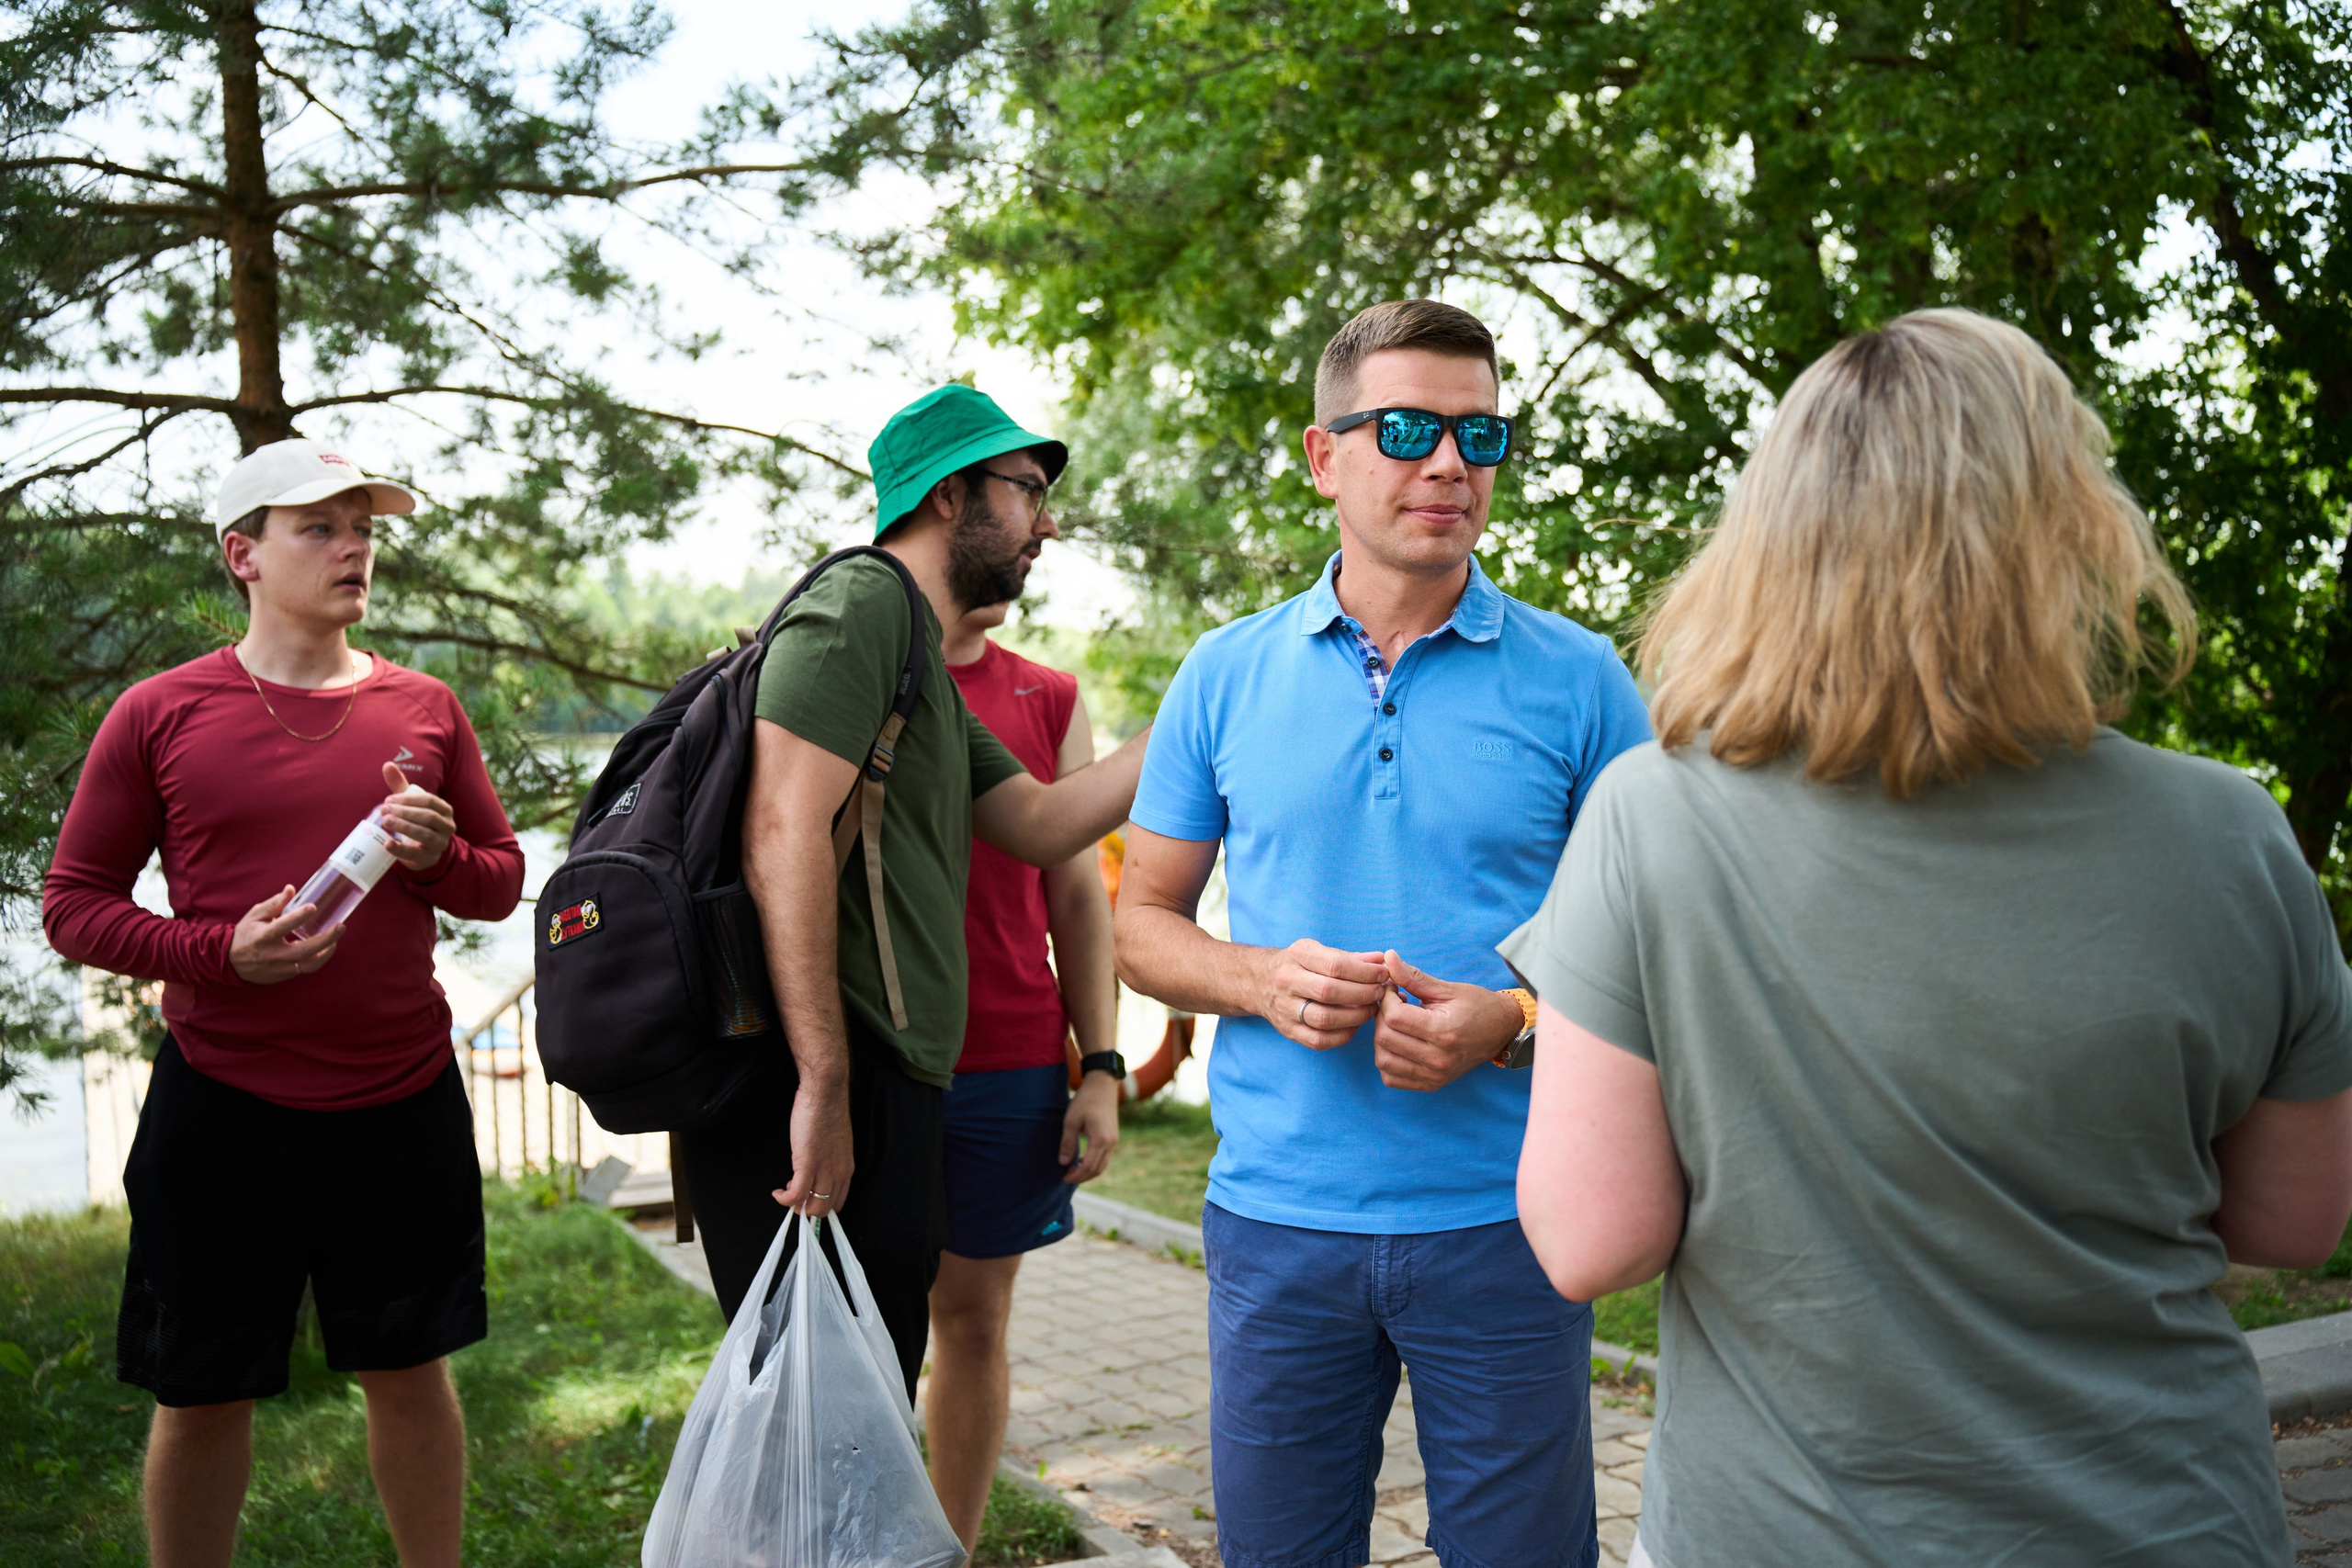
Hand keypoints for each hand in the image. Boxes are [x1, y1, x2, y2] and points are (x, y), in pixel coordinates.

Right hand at [230, 885, 341, 983]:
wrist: (231, 963)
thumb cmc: (246, 935)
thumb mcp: (255, 916)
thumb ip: (274, 903)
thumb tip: (291, 889)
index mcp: (262, 936)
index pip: (281, 926)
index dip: (297, 917)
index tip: (312, 907)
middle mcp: (272, 954)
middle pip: (303, 950)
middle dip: (325, 939)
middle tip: (341, 926)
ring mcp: (279, 967)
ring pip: (308, 964)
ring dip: (326, 952)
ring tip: (337, 938)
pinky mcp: (285, 975)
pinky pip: (306, 968)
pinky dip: (319, 959)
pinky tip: (327, 947)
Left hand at [378, 761, 454, 870]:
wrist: (423, 851)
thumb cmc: (417, 821)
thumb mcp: (411, 804)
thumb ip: (400, 786)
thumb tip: (387, 765)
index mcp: (444, 810)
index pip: (429, 801)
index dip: (408, 799)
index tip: (389, 799)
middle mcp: (447, 826)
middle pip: (427, 816)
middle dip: (405, 812)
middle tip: (384, 810)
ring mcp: (439, 843)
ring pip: (425, 834)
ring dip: (404, 826)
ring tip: (386, 821)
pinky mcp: (429, 858)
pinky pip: (415, 854)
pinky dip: (400, 849)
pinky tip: (387, 844)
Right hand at [774, 1075, 853, 1217]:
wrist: (825, 1094)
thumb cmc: (828, 1112)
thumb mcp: (836, 1142)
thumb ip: (829, 1159)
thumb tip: (815, 1169)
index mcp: (847, 1168)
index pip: (839, 1201)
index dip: (822, 1205)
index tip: (809, 1199)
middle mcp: (838, 1173)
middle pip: (825, 1209)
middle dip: (807, 1209)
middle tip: (793, 1197)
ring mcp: (824, 1170)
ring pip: (812, 1206)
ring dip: (795, 1206)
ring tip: (785, 1194)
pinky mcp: (807, 1164)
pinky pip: (796, 1194)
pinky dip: (784, 1199)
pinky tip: (777, 1192)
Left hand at [1060, 1071, 1120, 1183]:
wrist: (1102, 1085)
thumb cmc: (1085, 1100)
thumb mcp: (1071, 1120)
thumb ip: (1067, 1142)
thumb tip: (1063, 1163)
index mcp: (1100, 1139)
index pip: (1088, 1166)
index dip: (1075, 1176)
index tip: (1063, 1178)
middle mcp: (1111, 1143)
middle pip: (1097, 1170)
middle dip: (1082, 1177)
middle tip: (1066, 1177)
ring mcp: (1114, 1140)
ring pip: (1103, 1165)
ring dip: (1088, 1171)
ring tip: (1073, 1170)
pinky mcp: (1113, 1137)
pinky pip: (1105, 1157)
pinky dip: (1094, 1163)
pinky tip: (1081, 1160)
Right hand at [1261, 938, 1389, 1048]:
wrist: (1259, 981)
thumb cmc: (1299, 964)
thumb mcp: (1319, 951)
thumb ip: (1351, 957)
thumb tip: (1382, 960)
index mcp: (1297, 955)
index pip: (1334, 965)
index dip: (1364, 972)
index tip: (1383, 974)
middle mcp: (1286, 981)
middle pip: (1329, 991)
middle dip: (1362, 994)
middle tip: (1380, 993)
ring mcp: (1284, 1008)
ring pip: (1324, 1019)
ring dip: (1355, 1016)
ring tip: (1372, 1009)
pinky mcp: (1287, 1030)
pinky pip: (1318, 1040)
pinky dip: (1342, 1035)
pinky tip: (1355, 1025)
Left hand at [1373, 951, 1522, 1091]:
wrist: (1502, 1031)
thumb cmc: (1477, 1006)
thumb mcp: (1447, 988)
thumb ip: (1413, 976)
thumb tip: (1387, 957)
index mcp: (1443, 1031)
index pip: (1393, 1017)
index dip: (1386, 998)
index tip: (1393, 989)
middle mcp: (1438, 1058)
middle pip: (1384, 1039)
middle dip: (1382, 1016)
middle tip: (1394, 1004)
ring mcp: (1434, 1075)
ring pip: (1383, 1061)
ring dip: (1381, 1039)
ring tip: (1396, 1024)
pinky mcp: (1431, 1084)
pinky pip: (1392, 1078)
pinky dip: (1388, 1061)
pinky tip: (1399, 1043)